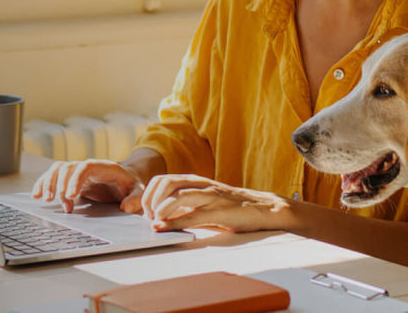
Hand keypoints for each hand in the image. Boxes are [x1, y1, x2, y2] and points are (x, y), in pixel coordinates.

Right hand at [30, 159, 143, 213]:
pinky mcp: (70, 180)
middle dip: (59, 184)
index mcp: (102, 166)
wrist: (125, 180)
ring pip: (57, 171)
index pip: (85, 167)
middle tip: (58, 202)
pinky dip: (43, 184)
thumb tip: (125, 208)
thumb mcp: (138, 190)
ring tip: (44, 200)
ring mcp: (76, 172)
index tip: (72, 195)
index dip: (76, 179)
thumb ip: (135, 198)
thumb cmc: (131, 185)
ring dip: (48, 183)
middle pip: (67, 168)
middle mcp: (86, 166)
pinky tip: (37, 196)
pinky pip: (53, 177)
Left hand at [140, 174, 292, 232]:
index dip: (147, 195)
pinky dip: (174, 222)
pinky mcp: (220, 211)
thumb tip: (159, 217)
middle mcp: (200, 185)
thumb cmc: (231, 207)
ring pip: (177, 195)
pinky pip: (192, 215)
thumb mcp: (203, 202)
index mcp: (194, 181)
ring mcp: (210, 196)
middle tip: (148, 217)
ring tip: (155, 221)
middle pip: (165, 183)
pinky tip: (164, 228)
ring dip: (160, 209)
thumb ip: (183, 206)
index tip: (143, 211)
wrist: (263, 208)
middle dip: (150, 201)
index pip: (161, 180)